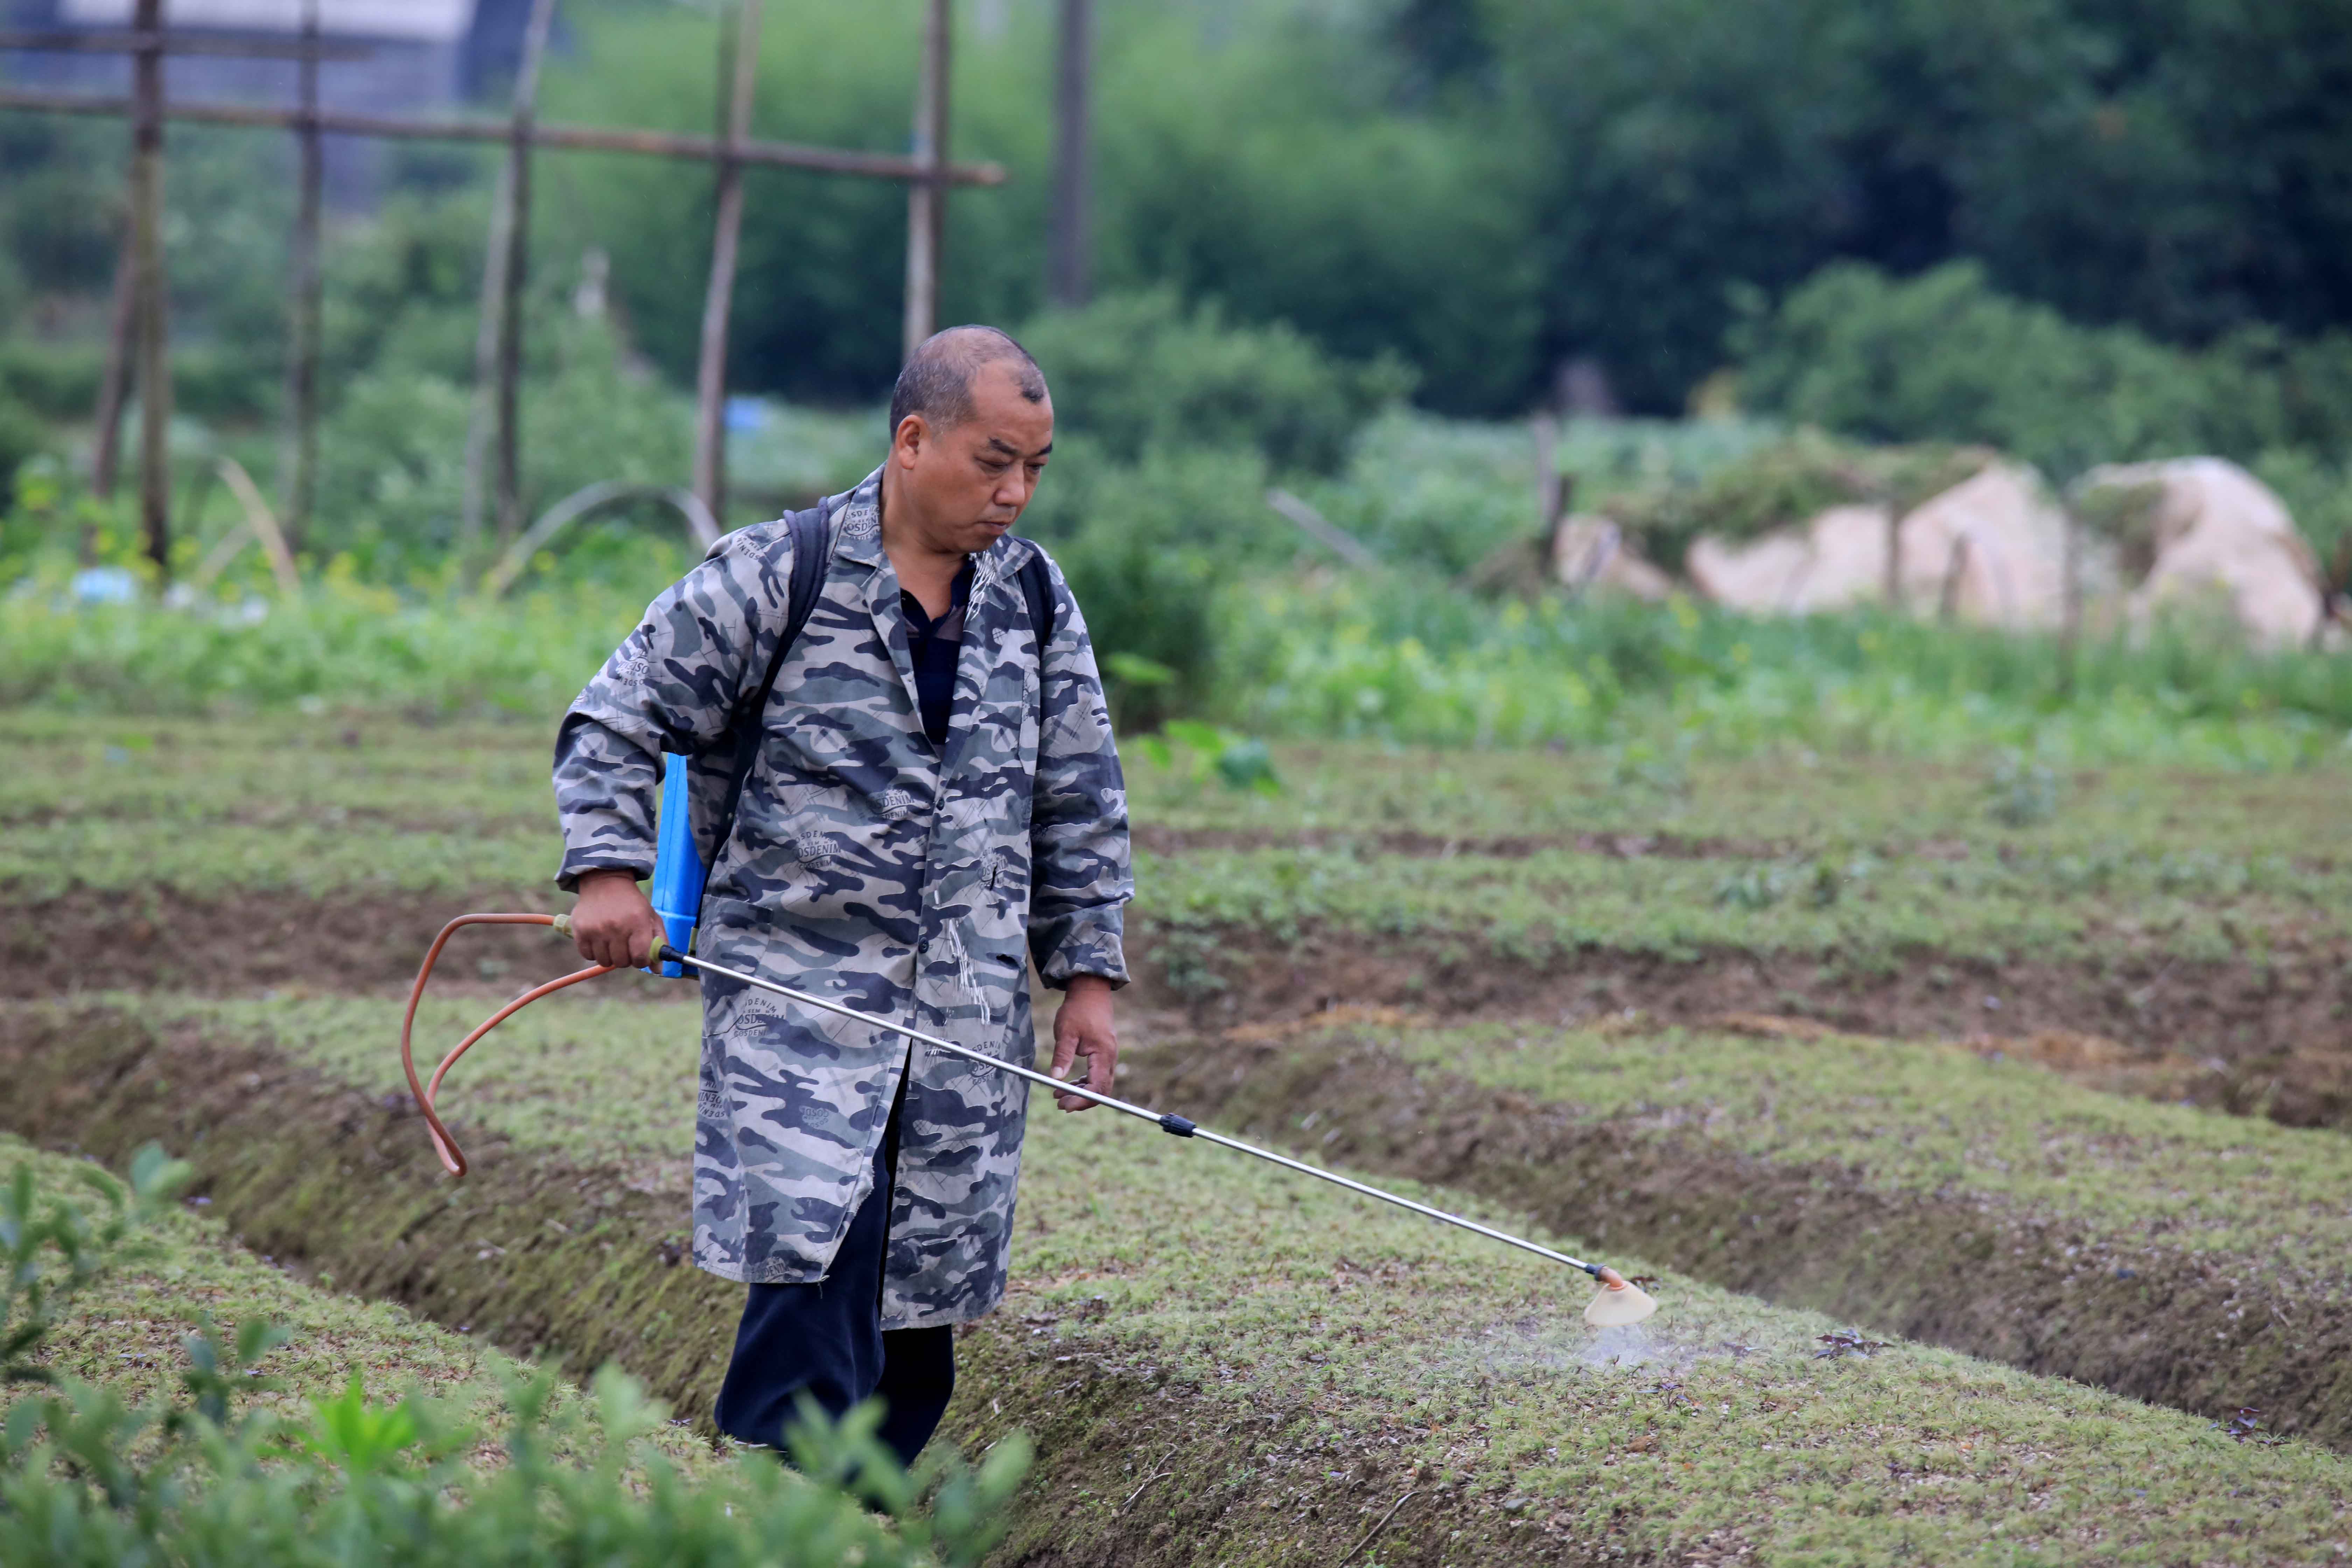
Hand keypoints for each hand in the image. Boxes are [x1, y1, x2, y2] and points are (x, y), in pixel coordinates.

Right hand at [570, 870, 665, 969]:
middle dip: (626, 958)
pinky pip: (588, 956)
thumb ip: (659, 943)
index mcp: (637, 922)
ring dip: (610, 956)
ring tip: (612, 942)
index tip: (639, 955)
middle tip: (625, 946)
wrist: (605, 882)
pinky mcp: (580, 931)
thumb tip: (658, 970)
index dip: (641, 961)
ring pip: (604, 961)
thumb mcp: (651, 917)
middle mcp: (616, 926)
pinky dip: (594, 952)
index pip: (640, 957)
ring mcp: (596, 929)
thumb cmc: (632, 904)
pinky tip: (599, 940)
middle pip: (622, 962)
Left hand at [1049, 975, 1117, 1111]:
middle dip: (1081, 1100)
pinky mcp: (1103, 1055)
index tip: (1064, 1105)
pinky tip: (1068, 1084)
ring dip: (1081, 1093)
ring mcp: (1108, 1057)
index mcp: (1103, 1054)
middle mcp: (1110, 1058)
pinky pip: (1096, 1076)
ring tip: (1058, 1095)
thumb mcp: (1066, 1032)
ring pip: (1099, 1084)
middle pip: (1101, 1090)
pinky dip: (1083, 1083)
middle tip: (1059, 1104)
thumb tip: (1054, 1079)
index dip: (1082, 1100)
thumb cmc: (1078, 1010)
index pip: (1097, 1087)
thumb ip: (1062, 1055)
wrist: (1090, 993)